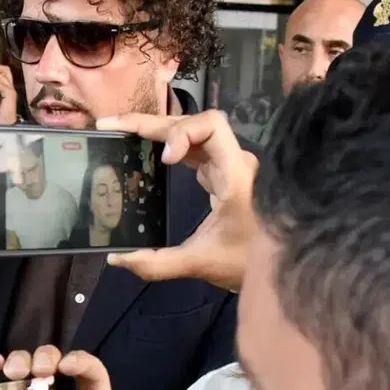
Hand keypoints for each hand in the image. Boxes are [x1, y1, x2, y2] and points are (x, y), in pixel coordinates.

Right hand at [98, 110, 258, 291]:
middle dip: (151, 123)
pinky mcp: (220, 172)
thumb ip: (157, 263)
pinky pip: (192, 146)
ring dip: (155, 130)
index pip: (212, 126)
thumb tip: (117, 258)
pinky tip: (143, 149)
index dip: (182, 133)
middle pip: (192, 123)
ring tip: (119, 133)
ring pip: (190, 131)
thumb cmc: (247, 262)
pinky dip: (165, 144)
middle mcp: (233, 161)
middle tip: (110, 127)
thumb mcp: (200, 263)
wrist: (279, 266)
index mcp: (235, 175)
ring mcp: (227, 164)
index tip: (164, 159)